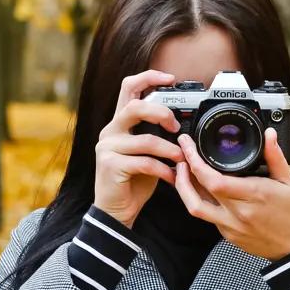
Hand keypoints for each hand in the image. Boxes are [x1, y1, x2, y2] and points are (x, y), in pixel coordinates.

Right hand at [94, 70, 185, 227]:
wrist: (116, 211)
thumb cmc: (133, 182)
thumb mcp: (146, 153)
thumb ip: (155, 135)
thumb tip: (181, 124)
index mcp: (119, 123)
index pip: (128, 88)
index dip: (148, 77)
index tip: (170, 78)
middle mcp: (110, 131)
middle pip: (134, 107)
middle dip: (161, 114)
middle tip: (176, 127)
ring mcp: (107, 148)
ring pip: (146, 140)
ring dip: (170, 150)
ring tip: (182, 159)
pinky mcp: (110, 166)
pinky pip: (145, 163)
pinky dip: (164, 170)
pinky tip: (172, 177)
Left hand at [173, 127, 289, 260]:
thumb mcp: (289, 182)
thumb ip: (275, 157)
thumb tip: (269, 135)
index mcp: (254, 195)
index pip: (214, 181)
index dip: (196, 163)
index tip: (189, 147)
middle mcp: (238, 212)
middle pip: (198, 193)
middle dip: (184, 170)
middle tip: (181, 154)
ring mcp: (230, 226)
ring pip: (195, 208)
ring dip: (183, 188)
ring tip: (182, 170)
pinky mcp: (228, 235)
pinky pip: (207, 216)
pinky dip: (198, 200)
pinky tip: (198, 188)